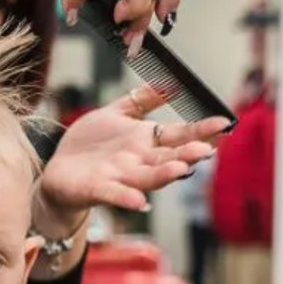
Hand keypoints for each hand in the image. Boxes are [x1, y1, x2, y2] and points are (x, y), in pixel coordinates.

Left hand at [38, 85, 230, 222]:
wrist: (59, 170)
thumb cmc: (89, 145)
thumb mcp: (115, 114)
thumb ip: (143, 100)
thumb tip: (171, 82)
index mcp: (145, 142)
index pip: (178, 135)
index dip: (200, 130)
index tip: (223, 123)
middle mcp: (138, 161)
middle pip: (167, 157)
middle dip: (187, 154)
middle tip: (206, 150)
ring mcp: (120, 176)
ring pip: (146, 176)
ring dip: (163, 174)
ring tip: (180, 169)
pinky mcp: (98, 188)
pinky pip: (114, 193)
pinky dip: (127, 197)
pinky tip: (139, 201)